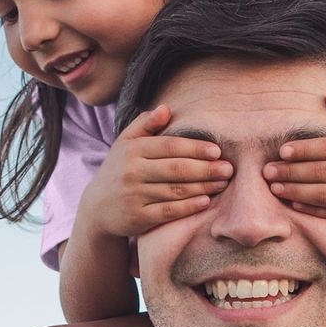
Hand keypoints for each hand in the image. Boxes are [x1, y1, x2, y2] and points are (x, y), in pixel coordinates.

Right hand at [82, 105, 231, 237]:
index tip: (217, 150)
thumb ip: (144, 125)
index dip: (195, 148)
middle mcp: (132, 172)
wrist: (97, 209)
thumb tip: (166, 108)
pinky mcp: (138, 218)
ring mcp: (135, 196)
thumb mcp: (124, 145)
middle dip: (206, 168)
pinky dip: (189, 207)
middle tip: (228, 168)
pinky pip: (169, 211)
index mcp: (132, 150)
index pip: (169, 146)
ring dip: (203, 187)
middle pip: (176, 169)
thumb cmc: (118, 172)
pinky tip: (205, 201)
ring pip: (176, 190)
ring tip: (223, 183)